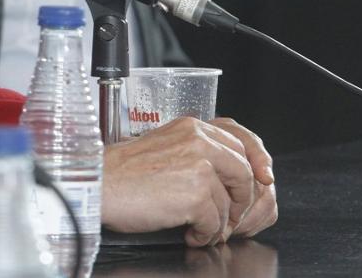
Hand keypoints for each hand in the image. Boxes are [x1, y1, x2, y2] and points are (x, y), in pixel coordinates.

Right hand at [101, 116, 275, 245]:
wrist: (97, 184)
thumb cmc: (121, 172)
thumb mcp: (164, 147)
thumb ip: (195, 152)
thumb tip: (226, 175)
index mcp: (191, 127)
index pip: (240, 138)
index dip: (257, 160)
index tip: (264, 178)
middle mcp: (198, 140)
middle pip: (245, 172)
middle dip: (241, 199)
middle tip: (226, 215)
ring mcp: (199, 166)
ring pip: (229, 202)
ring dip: (217, 222)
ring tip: (197, 227)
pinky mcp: (195, 194)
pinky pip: (215, 223)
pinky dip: (204, 234)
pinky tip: (187, 232)